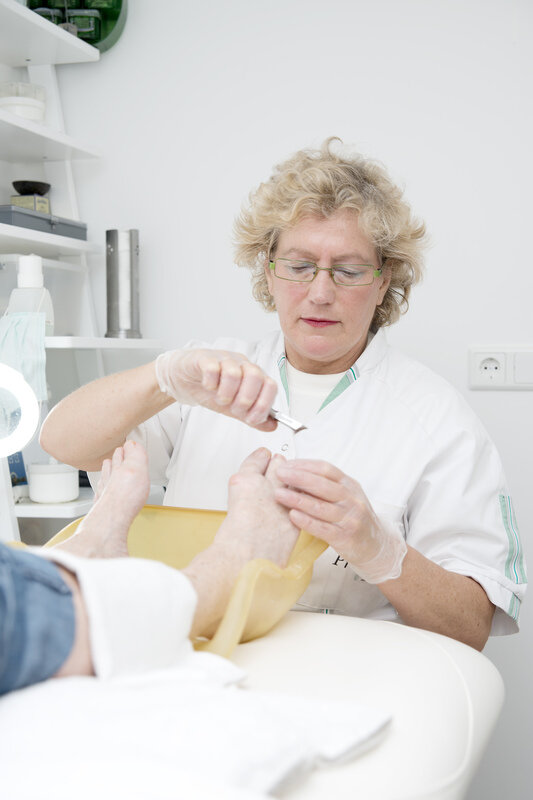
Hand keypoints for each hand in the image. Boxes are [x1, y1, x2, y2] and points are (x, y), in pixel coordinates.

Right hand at [155, 348, 277, 430]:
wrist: (187, 380)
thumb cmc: (213, 390)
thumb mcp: (234, 408)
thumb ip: (252, 417)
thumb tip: (273, 426)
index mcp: (254, 376)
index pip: (270, 385)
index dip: (264, 404)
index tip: (251, 418)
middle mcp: (242, 364)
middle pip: (255, 376)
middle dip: (245, 399)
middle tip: (233, 409)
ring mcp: (224, 359)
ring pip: (233, 373)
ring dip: (226, 393)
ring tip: (219, 399)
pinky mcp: (205, 358)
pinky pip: (212, 368)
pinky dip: (210, 383)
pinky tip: (208, 386)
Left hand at [274, 459, 405, 582]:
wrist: (377, 545)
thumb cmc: (354, 518)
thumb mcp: (346, 496)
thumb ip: (325, 485)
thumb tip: (295, 473)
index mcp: (350, 485)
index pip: (326, 469)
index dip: (305, 465)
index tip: (287, 464)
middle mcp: (351, 499)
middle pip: (322, 485)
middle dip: (298, 477)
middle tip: (279, 474)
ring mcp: (349, 518)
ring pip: (320, 506)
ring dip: (297, 499)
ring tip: (279, 494)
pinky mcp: (345, 537)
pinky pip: (322, 528)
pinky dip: (306, 521)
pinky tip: (292, 515)